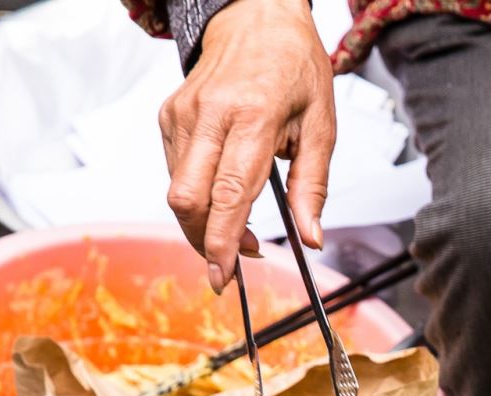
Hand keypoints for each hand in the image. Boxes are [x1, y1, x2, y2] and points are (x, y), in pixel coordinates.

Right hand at [159, 0, 335, 292]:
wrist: (256, 17)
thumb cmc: (295, 69)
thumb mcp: (322, 126)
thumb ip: (312, 187)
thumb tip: (311, 239)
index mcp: (252, 116)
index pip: (229, 192)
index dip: (223, 240)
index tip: (225, 275)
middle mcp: (210, 114)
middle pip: (188, 199)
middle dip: (205, 241)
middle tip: (234, 263)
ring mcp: (182, 113)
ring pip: (176, 190)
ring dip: (203, 222)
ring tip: (238, 229)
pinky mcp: (168, 115)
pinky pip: (174, 171)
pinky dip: (196, 196)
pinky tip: (221, 193)